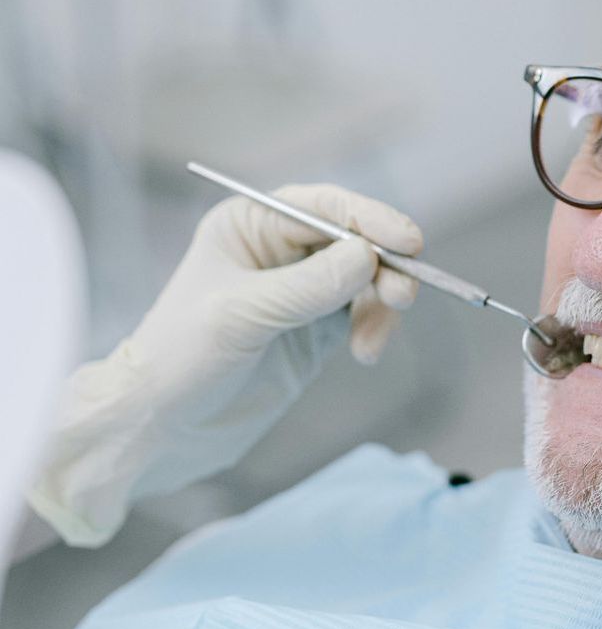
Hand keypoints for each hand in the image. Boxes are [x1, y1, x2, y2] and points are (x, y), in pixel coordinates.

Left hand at [27, 184, 421, 546]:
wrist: (165, 422)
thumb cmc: (183, 355)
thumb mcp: (242, 314)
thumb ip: (306, 286)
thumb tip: (368, 257)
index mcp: (252, 224)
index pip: (324, 207)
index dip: (370, 219)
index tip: (408, 242)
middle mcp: (281, 249)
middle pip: (357, 240)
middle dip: (385, 267)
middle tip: (402, 298)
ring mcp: (304, 288)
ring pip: (368, 279)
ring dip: (381, 307)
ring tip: (369, 345)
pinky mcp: (318, 327)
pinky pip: (364, 314)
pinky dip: (374, 329)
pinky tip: (365, 353)